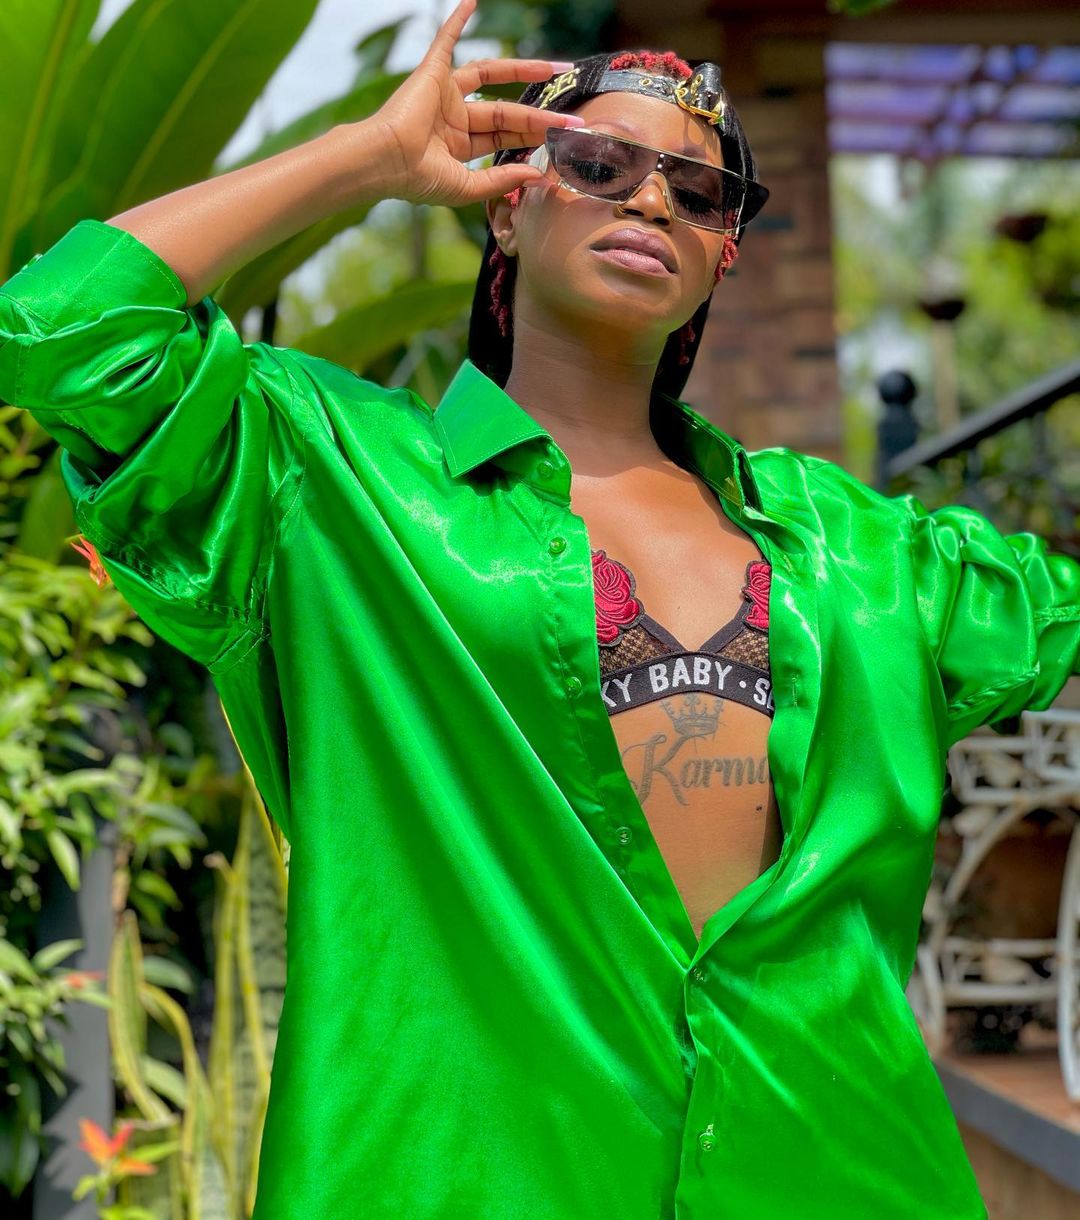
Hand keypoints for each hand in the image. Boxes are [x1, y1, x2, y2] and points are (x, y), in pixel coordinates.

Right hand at [368, 0, 583, 206]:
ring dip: (520, 68)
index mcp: (459, 146)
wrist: (384, 160)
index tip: (560, 139)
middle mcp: (453, 118)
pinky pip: (446, 39)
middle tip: (569, 118)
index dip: (531, 137)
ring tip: (553, 67)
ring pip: (489, 75)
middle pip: (504, 111)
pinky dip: (458, 19)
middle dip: (537, 115)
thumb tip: (537, 176)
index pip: (503, 136)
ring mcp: (443, 93)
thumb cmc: (417, 179)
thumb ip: (501, 181)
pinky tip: (473, 0)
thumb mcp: (466, 186)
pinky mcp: (431, 73)